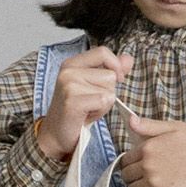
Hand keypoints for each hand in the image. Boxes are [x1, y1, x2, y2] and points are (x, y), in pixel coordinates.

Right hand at [37, 46, 133, 160]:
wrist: (56, 134)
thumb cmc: (76, 111)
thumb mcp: (94, 86)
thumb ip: (111, 70)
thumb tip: (129, 59)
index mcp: (72, 64)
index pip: (102, 52)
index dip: (115, 65)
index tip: (118, 79)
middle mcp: (68, 71)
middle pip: (110, 75)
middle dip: (108, 92)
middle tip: (91, 103)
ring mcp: (69, 85)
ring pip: (109, 90)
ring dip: (104, 104)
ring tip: (88, 109)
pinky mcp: (72, 101)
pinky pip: (103, 101)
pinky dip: (100, 112)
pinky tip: (87, 115)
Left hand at [118, 115, 185, 186]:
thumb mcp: (174, 127)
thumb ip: (149, 125)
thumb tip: (131, 121)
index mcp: (148, 148)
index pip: (125, 159)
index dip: (130, 162)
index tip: (136, 165)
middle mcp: (148, 166)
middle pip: (127, 175)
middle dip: (131, 176)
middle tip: (140, 176)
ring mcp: (156, 183)